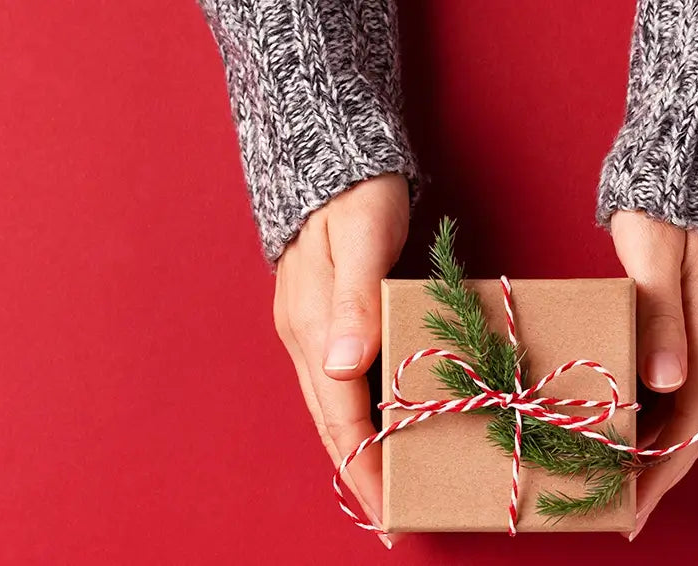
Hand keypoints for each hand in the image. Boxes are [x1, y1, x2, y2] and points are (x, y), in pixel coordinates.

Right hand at [272, 174, 407, 547]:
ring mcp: (313, 329)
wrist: (337, 155)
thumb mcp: (362, 238)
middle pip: (332, 421)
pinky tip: (382, 429)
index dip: (362, 464)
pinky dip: (361, 415)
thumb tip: (344, 366)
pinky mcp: (328, 319)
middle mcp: (307, 337)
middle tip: (391, 517)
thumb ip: (356, 301)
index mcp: (312, 327)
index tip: (384, 508)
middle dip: (359, 472)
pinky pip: (343, 383)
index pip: (339, 415)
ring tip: (387, 486)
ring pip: (335, 406)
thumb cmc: (357, 194)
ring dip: (359, 448)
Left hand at [610, 211, 697, 539]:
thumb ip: (661, 318)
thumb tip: (668, 382)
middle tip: (621, 507)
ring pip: (697, 405)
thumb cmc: (664, 200)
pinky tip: (635, 424)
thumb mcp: (655, 254)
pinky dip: (666, 412)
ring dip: (663, 443)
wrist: (695, 151)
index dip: (664, 468)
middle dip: (662, 469)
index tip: (634, 506)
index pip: (696, 419)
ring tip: (622, 478)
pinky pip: (693, 381)